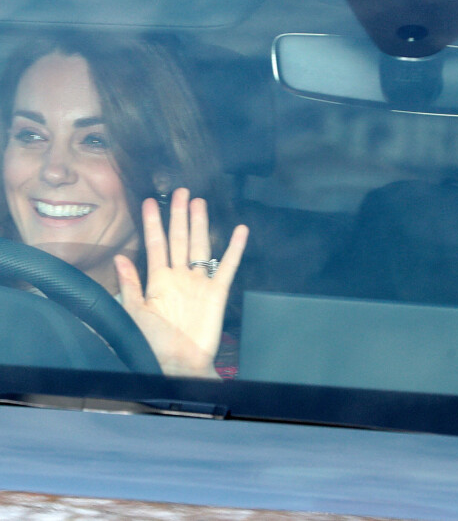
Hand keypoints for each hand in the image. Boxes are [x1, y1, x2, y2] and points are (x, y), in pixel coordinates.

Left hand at [114, 188, 248, 376]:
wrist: (178, 363)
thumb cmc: (154, 342)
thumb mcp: (134, 312)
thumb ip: (130, 284)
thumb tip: (120, 257)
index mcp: (158, 280)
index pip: (155, 244)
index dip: (153, 222)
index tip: (150, 202)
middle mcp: (179, 276)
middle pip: (179, 238)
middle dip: (179, 215)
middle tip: (181, 192)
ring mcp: (199, 282)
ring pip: (200, 246)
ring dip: (200, 224)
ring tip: (199, 202)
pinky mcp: (217, 292)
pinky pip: (227, 266)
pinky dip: (234, 249)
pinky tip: (240, 231)